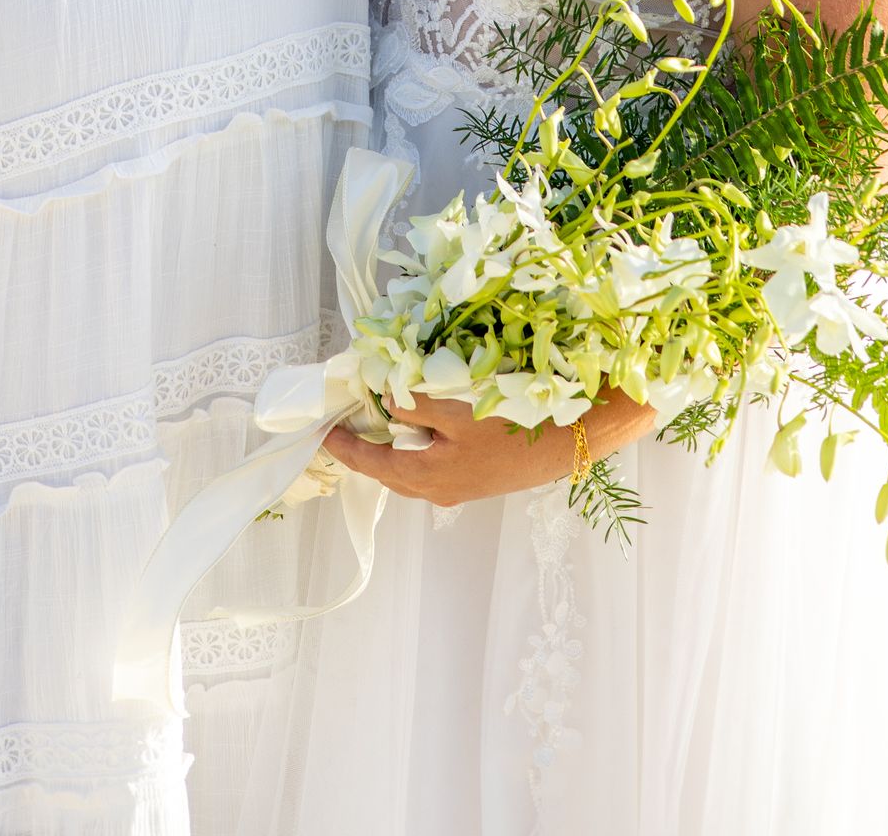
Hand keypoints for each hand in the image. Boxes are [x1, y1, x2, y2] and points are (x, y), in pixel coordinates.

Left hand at [319, 384, 652, 510]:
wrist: (568, 443)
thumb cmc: (510, 426)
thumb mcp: (456, 411)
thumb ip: (415, 405)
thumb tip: (383, 398)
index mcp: (427, 477)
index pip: (371, 462)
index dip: (343, 446)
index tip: (319, 434)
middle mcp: (438, 490)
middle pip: (388, 470)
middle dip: (364, 448)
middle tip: (342, 423)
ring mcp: (459, 487)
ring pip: (410, 468)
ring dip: (390, 446)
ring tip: (373, 420)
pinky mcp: (477, 479)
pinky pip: (432, 464)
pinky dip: (416, 447)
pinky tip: (417, 426)